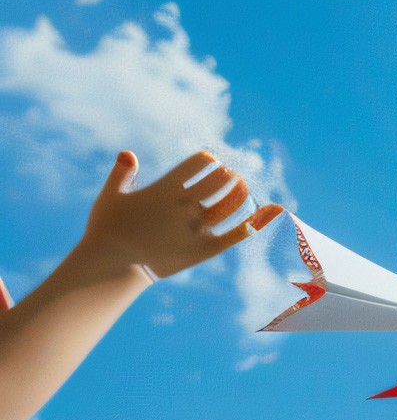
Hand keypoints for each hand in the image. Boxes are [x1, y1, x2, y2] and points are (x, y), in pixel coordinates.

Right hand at [70, 151, 282, 283]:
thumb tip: (128, 153)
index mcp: (164, 189)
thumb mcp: (110, 196)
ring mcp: (195, 228)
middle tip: (230, 174)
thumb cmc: (107, 228)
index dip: (208, 159)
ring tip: (241, 186)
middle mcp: (183, 206)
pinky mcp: (204, 250)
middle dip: (226, 175)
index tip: (210, 161)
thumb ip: (121, 174)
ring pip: (229, 204)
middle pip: (218, 182)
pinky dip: (253, 223)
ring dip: (240, 192)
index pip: (197, 164)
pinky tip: (266, 213)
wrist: (111, 265)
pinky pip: (235, 234)